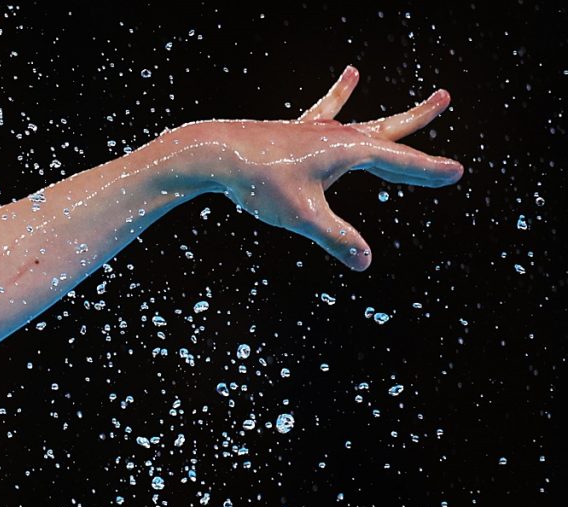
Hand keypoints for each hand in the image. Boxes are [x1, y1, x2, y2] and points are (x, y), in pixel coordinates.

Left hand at [173, 67, 462, 270]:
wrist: (217, 154)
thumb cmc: (259, 184)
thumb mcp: (302, 216)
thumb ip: (335, 237)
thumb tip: (365, 263)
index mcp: (349, 150)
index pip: (399, 163)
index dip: (428, 171)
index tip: (457, 173)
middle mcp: (339, 134)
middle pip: (389, 131)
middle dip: (418, 121)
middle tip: (445, 99)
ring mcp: (318, 130)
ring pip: (365, 122)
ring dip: (393, 115)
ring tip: (421, 98)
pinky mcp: (297, 132)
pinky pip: (326, 111)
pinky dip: (340, 96)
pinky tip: (352, 76)